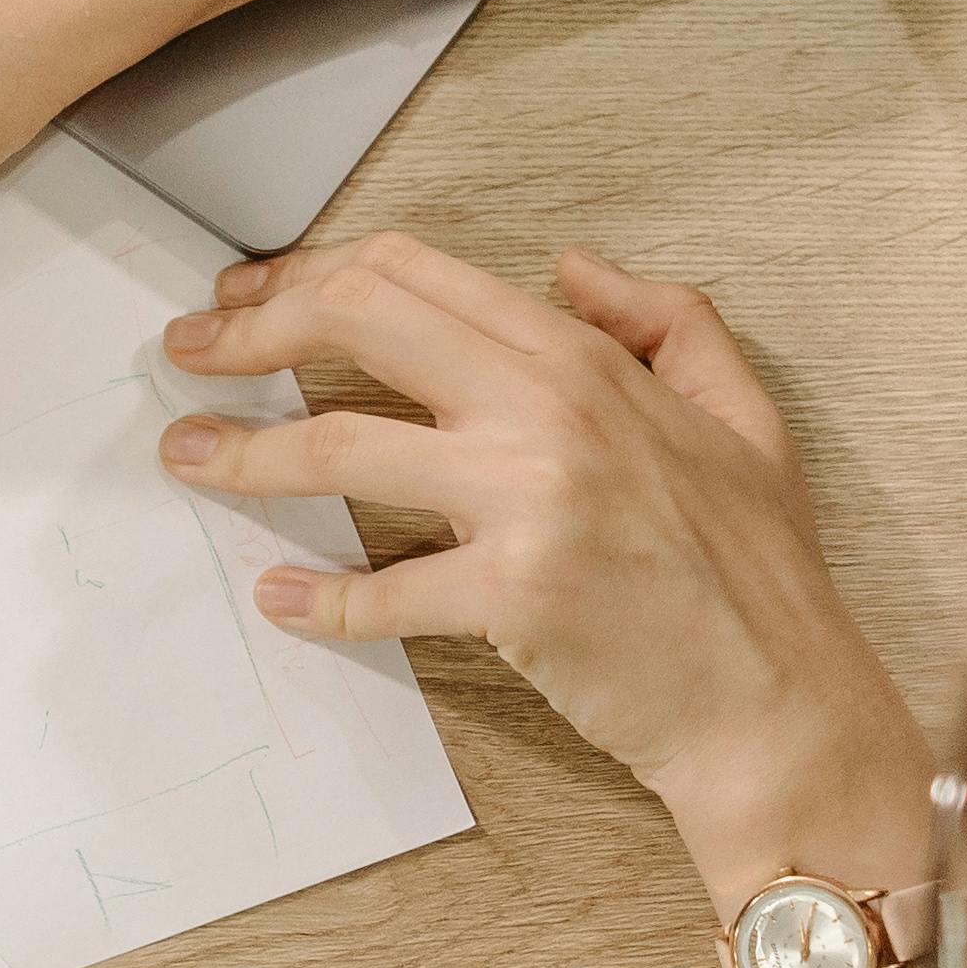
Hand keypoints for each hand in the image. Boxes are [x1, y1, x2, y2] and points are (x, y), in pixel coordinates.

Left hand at [153, 233, 934, 906]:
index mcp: (586, 357)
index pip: (416, 276)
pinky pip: (382, 591)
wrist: (782, 701)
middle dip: (253, 331)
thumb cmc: (759, 569)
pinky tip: (277, 594)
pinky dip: (318, 596)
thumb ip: (667, 318)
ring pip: (340, 449)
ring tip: (184, 455)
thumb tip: (574, 266)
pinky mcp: (512, 594)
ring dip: (242, 451)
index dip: (314, 274)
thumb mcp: (743, 412)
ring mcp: (527, 499)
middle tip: (188, 354)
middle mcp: (548, 409)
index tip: (251, 298)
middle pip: (360, 326)